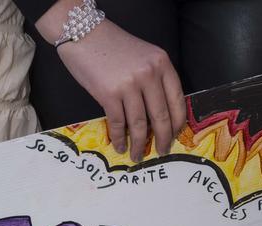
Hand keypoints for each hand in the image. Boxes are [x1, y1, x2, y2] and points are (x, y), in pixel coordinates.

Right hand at [42, 13, 186, 160]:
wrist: (83, 33)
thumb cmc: (113, 46)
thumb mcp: (144, 56)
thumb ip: (155, 79)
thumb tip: (159, 115)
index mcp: (162, 65)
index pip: (178, 101)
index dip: (178, 124)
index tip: (176, 136)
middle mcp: (148, 74)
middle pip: (161, 117)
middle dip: (163, 140)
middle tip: (162, 152)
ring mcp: (129, 85)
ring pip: (139, 125)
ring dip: (139, 145)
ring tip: (137, 156)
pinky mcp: (109, 94)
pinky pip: (118, 123)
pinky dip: (119, 138)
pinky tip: (120, 146)